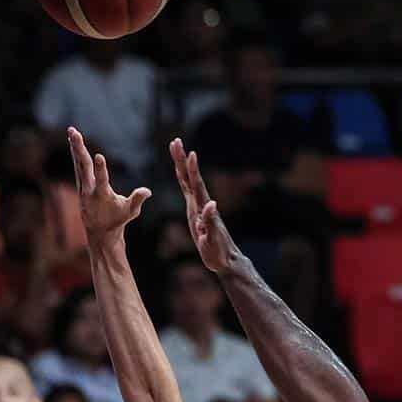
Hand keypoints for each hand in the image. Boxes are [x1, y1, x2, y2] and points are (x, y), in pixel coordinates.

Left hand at [65, 127, 149, 236]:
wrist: (99, 231)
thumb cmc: (117, 220)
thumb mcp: (130, 212)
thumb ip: (137, 200)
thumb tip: (147, 191)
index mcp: (102, 196)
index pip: (102, 181)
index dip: (101, 169)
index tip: (98, 156)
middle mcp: (89, 190)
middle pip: (84, 167)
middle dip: (80, 149)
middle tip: (75, 133)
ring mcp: (83, 186)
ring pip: (79, 163)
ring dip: (76, 147)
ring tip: (72, 131)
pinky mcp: (81, 183)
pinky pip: (78, 165)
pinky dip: (76, 152)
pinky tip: (73, 139)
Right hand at [171, 138, 239, 271]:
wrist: (225, 259)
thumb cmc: (218, 251)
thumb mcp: (212, 239)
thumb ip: (210, 221)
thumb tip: (211, 204)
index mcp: (202, 208)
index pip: (196, 185)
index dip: (192, 170)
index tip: (190, 153)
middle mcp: (200, 204)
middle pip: (189, 178)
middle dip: (182, 160)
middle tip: (176, 141)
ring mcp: (197, 207)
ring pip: (187, 181)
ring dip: (182, 164)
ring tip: (177, 148)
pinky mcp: (195, 212)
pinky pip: (187, 191)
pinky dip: (184, 178)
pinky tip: (182, 170)